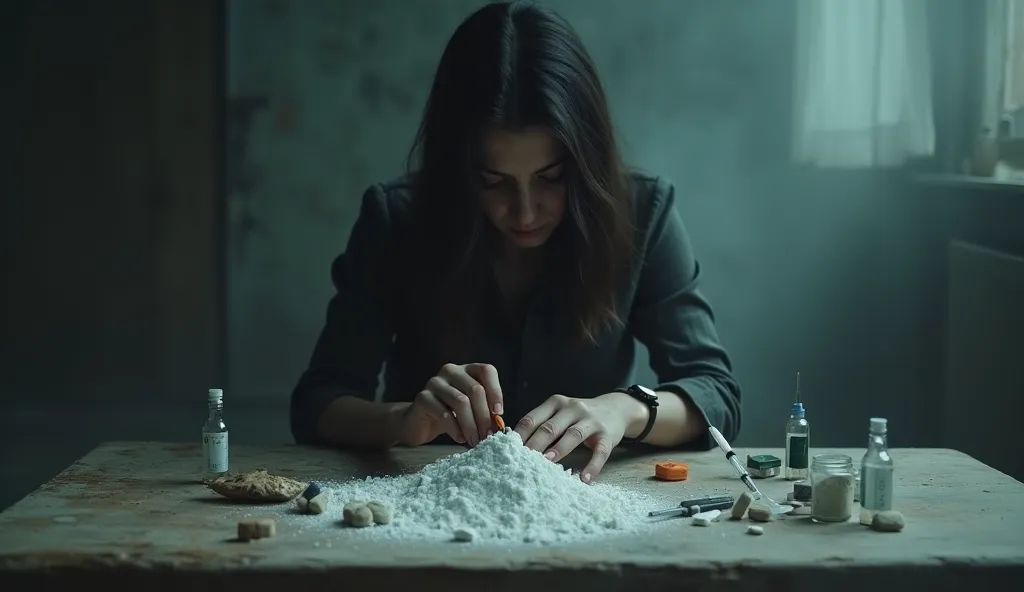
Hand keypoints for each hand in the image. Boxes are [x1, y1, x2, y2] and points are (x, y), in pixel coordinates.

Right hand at [400, 363, 503, 446]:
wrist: (418, 423)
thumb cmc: (450, 416)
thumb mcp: (470, 408)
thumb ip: (484, 409)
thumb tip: (499, 422)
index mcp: (466, 369)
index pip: (486, 371)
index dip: (496, 392)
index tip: (499, 413)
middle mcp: (451, 371)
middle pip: (475, 389)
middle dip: (484, 415)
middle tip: (488, 435)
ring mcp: (435, 382)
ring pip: (461, 402)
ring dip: (471, 425)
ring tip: (475, 440)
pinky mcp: (422, 397)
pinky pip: (444, 413)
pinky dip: (456, 429)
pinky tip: (460, 439)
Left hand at [514, 393, 634, 482]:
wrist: (615, 409)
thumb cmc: (578, 416)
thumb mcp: (559, 413)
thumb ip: (541, 424)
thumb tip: (514, 444)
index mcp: (556, 403)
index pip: (533, 418)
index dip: (520, 435)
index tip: (508, 451)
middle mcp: (572, 408)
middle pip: (550, 427)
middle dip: (535, 444)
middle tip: (522, 461)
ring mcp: (591, 421)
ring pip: (573, 435)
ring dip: (559, 449)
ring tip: (548, 463)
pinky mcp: (607, 435)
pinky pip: (600, 452)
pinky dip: (592, 466)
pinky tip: (584, 478)